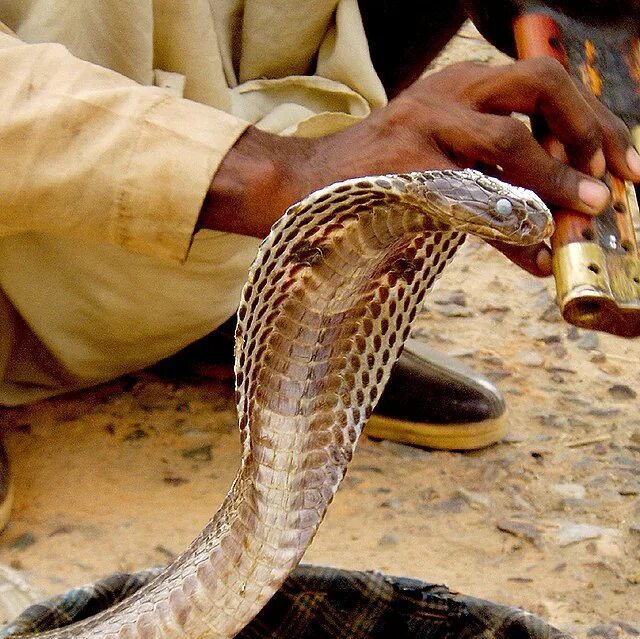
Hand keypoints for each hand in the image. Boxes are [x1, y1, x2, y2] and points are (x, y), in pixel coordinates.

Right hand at [200, 57, 639, 274]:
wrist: (301, 185)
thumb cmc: (376, 176)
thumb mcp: (439, 159)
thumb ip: (493, 178)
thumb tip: (551, 227)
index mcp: (460, 85)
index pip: (542, 80)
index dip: (591, 118)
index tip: (622, 160)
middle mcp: (446, 93)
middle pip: (537, 85)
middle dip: (586, 131)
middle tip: (611, 181)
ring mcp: (423, 126)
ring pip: (509, 139)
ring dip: (554, 181)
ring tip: (581, 216)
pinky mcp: (403, 169)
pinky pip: (470, 196)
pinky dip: (509, 229)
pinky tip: (531, 256)